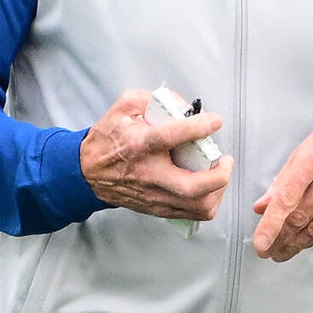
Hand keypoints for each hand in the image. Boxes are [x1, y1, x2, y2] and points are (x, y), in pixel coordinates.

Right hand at [80, 89, 232, 221]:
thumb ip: (155, 99)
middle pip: (191, 186)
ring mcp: (153, 196)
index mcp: (139, 144)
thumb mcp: (125, 106)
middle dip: (219, 175)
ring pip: (196, 206)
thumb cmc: (109, 137)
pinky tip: (209, 185)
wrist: (86, 172)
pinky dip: (208, 201)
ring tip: (219, 173)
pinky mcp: (157, 208)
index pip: (171, 137)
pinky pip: (191, 214)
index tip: (215, 121)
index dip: (199, 127)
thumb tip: (185, 106)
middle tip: (226, 160)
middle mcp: (148, 174)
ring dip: (217, 190)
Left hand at [252, 106, 312, 261]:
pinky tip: (307, 240)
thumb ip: (283, 178)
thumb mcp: (307, 147)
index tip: (260, 243)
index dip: (270, 225)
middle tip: (267, 250)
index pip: (286, 199)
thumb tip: (263, 205)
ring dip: (297, 244)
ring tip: (283, 251)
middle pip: (301, 217)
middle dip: (280, 239)